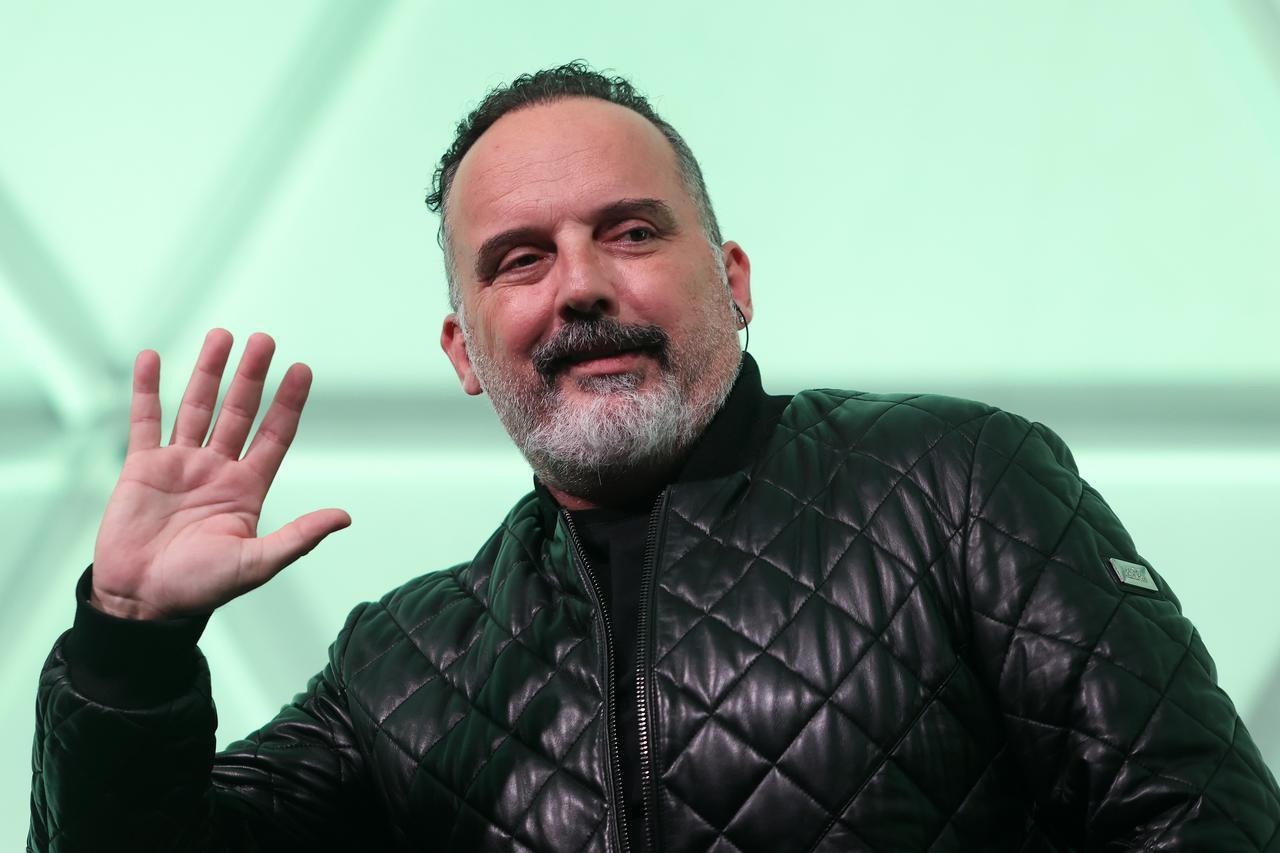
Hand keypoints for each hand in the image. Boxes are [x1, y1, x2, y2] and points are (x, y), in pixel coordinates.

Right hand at [90, 329, 350, 619]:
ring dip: (208, 371)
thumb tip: (344, 517)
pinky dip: (148, 390)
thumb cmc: (198, 589)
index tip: (302, 370)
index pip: (274, 435)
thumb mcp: (256, 563)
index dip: (288, 403)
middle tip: (265, 340)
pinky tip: (154, 359)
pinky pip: (145, 420)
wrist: (141, 601)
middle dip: (252, 375)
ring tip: (221, 336)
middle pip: (238, 411)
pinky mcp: (142, 467)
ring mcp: (180, 464)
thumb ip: (298, 536)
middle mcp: (217, 470)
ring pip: (197, 406)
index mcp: (247, 489)